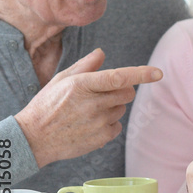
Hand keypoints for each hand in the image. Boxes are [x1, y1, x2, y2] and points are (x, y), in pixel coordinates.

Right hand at [16, 49, 163, 167]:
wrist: (33, 139)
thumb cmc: (47, 105)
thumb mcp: (61, 80)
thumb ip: (85, 66)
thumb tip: (102, 53)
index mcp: (82, 85)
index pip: (118, 77)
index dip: (141, 74)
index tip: (158, 73)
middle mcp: (92, 103)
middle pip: (127, 93)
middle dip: (120, 91)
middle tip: (102, 94)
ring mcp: (98, 122)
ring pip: (122, 109)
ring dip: (112, 108)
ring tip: (89, 111)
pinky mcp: (101, 138)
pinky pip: (117, 126)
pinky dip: (109, 124)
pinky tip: (90, 124)